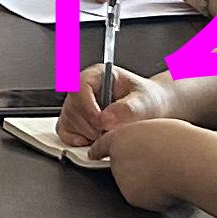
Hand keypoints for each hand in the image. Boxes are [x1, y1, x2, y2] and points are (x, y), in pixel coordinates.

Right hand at [55, 61, 169, 151]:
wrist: (152, 110)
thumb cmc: (148, 100)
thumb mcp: (145, 101)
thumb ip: (128, 108)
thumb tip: (106, 119)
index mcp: (97, 75)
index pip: (79, 88)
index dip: (87, 108)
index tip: (102, 123)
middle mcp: (83, 89)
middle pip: (72, 108)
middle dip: (91, 126)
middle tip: (111, 131)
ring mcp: (76, 106)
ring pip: (67, 122)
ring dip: (87, 134)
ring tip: (108, 134)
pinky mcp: (73, 122)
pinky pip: (64, 133)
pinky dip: (77, 141)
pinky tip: (96, 140)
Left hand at [98, 111, 216, 210]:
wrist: (188, 163)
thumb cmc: (180, 142)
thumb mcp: (157, 129)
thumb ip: (141, 138)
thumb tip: (144, 146)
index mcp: (120, 138)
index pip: (102, 145)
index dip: (98, 151)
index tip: (93, 155)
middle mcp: (116, 159)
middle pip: (120, 166)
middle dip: (134, 168)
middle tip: (158, 164)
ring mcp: (122, 180)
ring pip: (132, 183)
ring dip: (145, 181)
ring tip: (167, 172)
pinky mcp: (132, 197)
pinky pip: (142, 197)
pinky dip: (153, 195)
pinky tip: (167, 185)